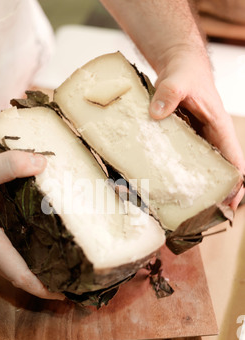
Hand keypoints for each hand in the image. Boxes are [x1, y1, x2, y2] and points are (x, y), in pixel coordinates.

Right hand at [0, 151, 64, 299]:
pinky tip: (35, 250)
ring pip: (9, 268)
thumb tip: (42, 164)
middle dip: (42, 284)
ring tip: (56, 270)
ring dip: (31, 274)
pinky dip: (21, 261)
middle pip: (16, 276)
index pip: (18, 274)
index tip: (63, 293)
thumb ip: (10, 165)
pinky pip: (3, 257)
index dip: (41, 287)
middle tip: (68, 282)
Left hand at [149, 49, 244, 208]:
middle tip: (199, 219)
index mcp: (219, 129)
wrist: (178, 66)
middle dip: (213, 196)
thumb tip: (157, 114)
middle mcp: (211, 139)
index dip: (236, 187)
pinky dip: (177, 176)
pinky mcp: (182, 142)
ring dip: (195, 189)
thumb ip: (169, 94)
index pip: (235, 163)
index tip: (229, 206)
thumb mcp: (178, 80)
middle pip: (218, 174)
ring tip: (181, 212)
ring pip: (200, 171)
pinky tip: (163, 188)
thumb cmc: (186, 72)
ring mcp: (196, 142)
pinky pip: (182, 162)